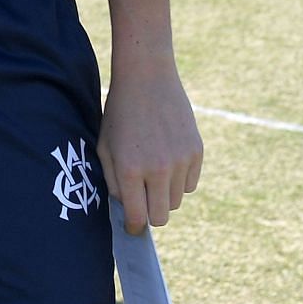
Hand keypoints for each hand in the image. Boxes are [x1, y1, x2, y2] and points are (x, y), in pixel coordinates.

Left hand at [96, 63, 203, 234]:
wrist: (146, 77)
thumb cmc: (120, 112)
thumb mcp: (105, 146)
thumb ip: (113, 181)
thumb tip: (127, 210)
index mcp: (131, 169)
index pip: (138, 217)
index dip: (134, 226)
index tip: (133, 226)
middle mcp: (158, 169)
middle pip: (161, 217)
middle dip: (150, 212)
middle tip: (142, 198)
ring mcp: (180, 161)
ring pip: (176, 201)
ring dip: (164, 194)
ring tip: (152, 169)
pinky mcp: (197, 152)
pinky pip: (190, 184)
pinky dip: (180, 180)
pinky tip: (167, 157)